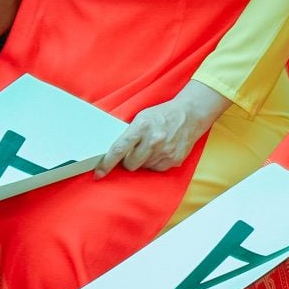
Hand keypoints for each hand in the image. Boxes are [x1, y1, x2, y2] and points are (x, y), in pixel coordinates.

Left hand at [95, 81, 224, 173]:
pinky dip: (155, 162)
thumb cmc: (162, 115)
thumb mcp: (142, 117)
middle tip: (134, 151)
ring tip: (151, 147)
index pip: (119, 149)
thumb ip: (129, 134)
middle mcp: (154, 140)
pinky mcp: (174, 160)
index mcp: (142, 126)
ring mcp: (165, 152)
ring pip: (143, 168)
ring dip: (143, 161)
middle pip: (130, 164)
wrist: (190, 115)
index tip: (99, 173)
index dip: (107, 163)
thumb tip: (115, 153)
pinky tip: (161, 151)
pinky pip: (156, 169)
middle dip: (128, 161)